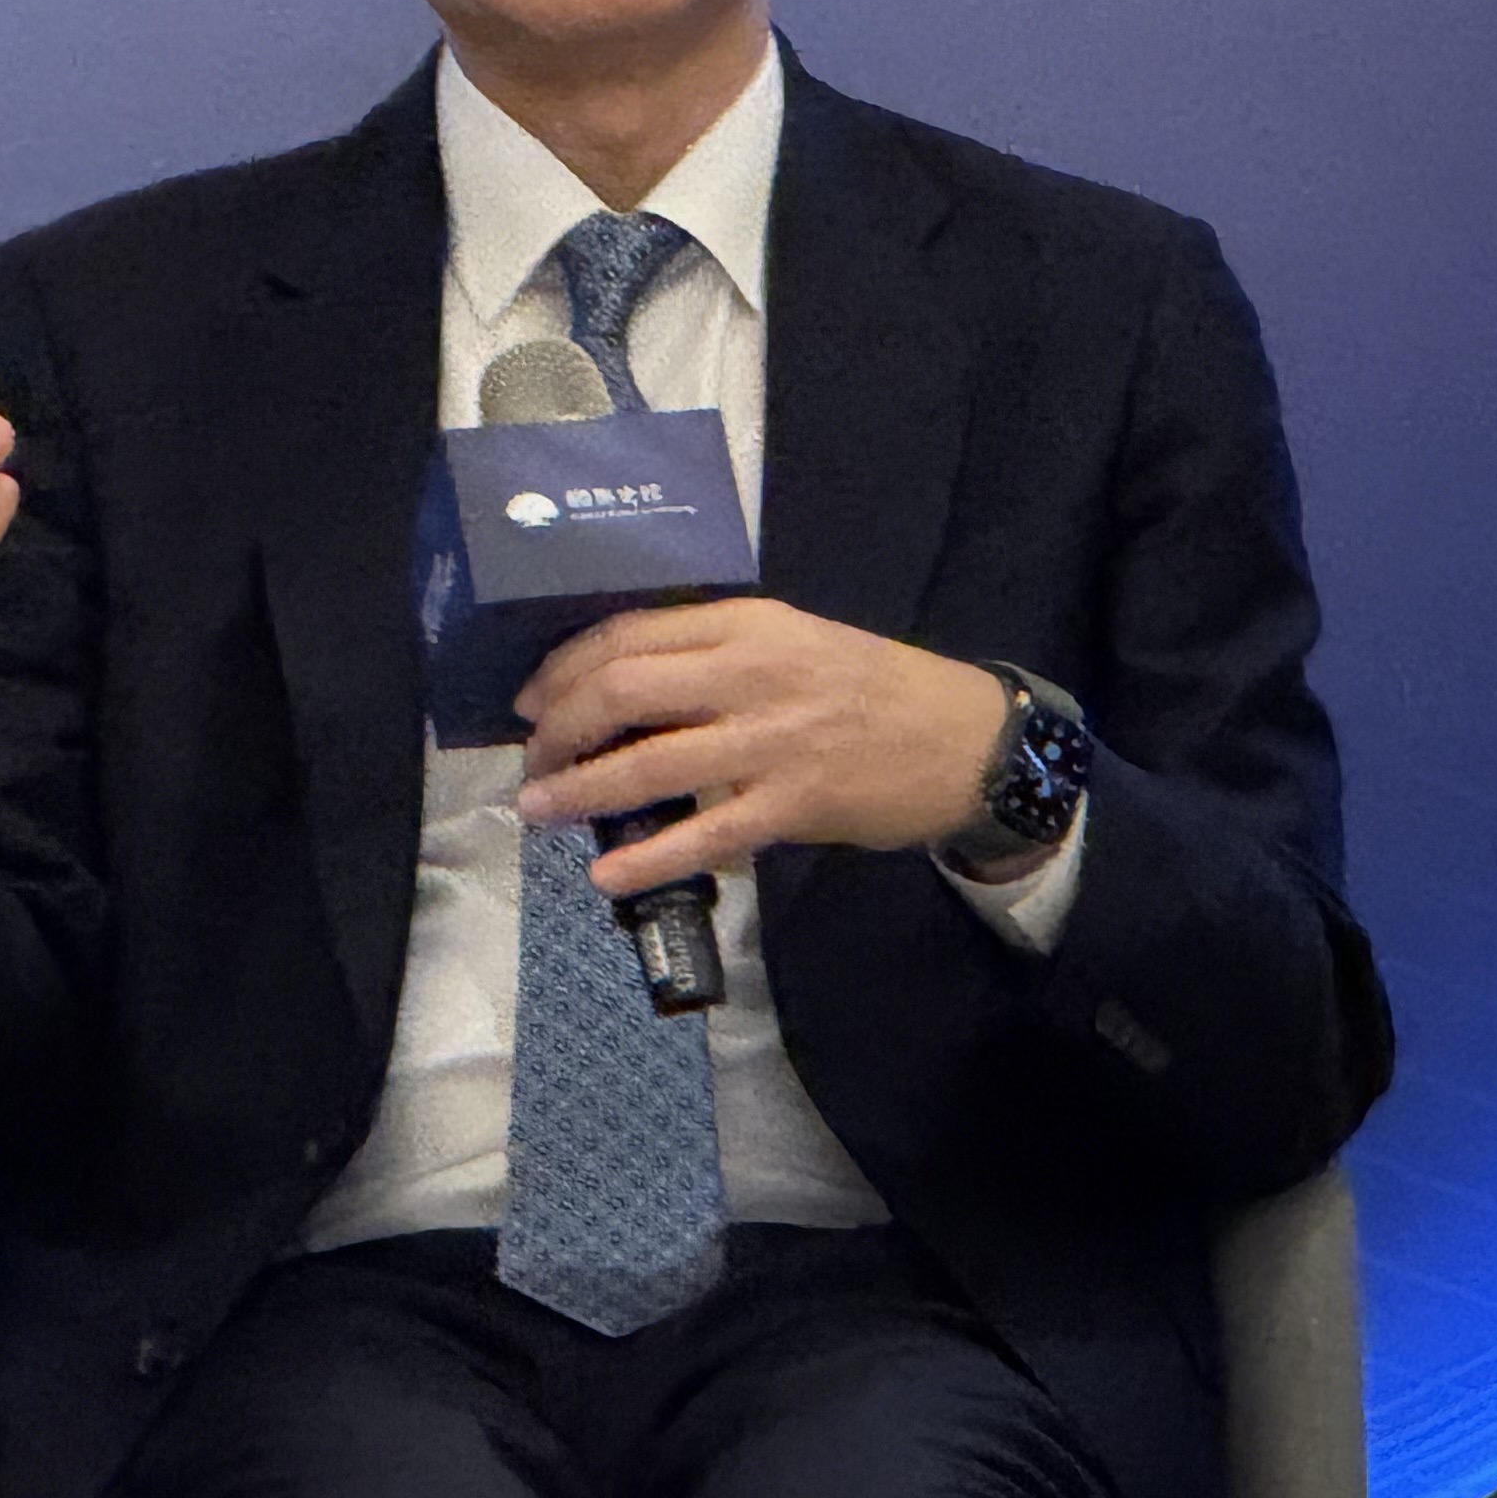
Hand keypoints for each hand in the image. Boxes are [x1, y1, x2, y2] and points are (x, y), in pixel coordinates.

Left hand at [512, 599, 1016, 895]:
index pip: (630, 635)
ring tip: (540, 810)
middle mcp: (753, 674)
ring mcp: (771, 742)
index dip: (564, 668)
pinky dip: (645, 857)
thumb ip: (720, 654)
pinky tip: (606, 873)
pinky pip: (703, 835)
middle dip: (558, 729)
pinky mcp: (793, 805)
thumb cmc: (874, 688)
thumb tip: (626, 687)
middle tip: (533, 761)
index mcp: (749, 624)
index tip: (532, 700)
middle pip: (621, 690)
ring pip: (648, 763)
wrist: (964, 739)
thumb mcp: (796, 641)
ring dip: (579, 791)